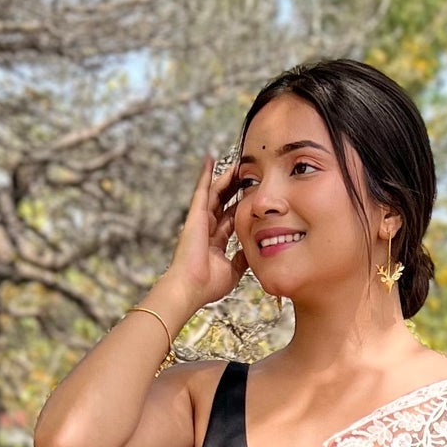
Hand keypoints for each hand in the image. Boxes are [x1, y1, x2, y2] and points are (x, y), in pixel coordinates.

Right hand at [152, 151, 242, 322]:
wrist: (191, 287)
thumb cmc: (208, 285)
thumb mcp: (234, 270)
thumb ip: (243, 258)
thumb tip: (255, 250)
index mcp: (216, 241)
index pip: (231, 218)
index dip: (242, 206)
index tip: (253, 196)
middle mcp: (208, 228)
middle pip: (224, 202)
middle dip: (236, 188)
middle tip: (248, 174)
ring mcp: (201, 219)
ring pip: (216, 193)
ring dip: (226, 178)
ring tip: (238, 163)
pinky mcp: (196, 214)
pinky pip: (203, 189)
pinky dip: (206, 174)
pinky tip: (210, 159)